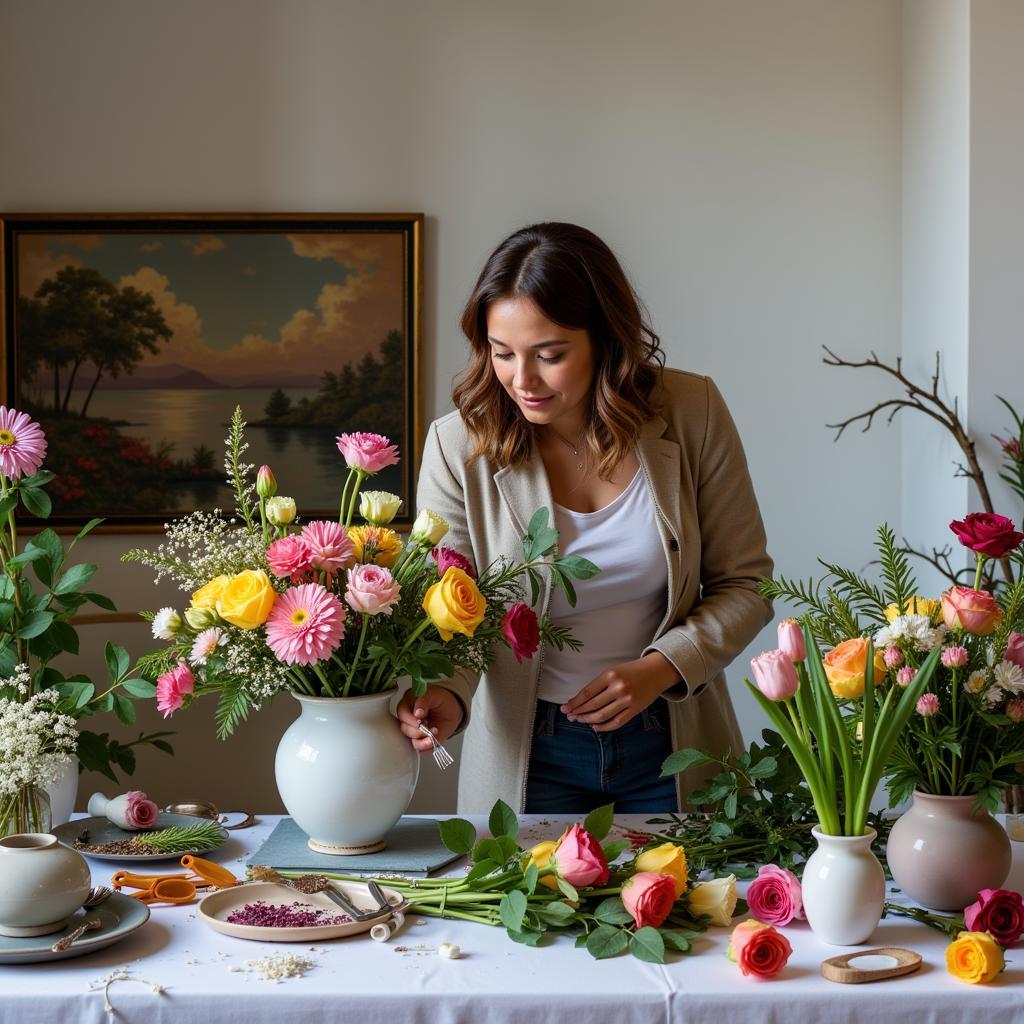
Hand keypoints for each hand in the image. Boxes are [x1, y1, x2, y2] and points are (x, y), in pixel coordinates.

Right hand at [397, 685, 462, 752]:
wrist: (452, 709)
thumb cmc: (440, 699)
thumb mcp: (433, 694)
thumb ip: (424, 700)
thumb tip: (417, 713)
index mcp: (407, 704)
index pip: (402, 713)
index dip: (410, 719)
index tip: (420, 720)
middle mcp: (408, 718)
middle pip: (405, 728)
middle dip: (417, 731)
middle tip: (428, 728)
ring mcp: (414, 730)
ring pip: (411, 740)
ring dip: (422, 741)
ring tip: (434, 734)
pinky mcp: (421, 740)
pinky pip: (419, 748)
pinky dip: (426, 747)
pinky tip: (433, 741)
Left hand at [561, 653, 679, 731]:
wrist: (655, 672)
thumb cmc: (631, 671)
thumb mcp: (613, 672)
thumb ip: (598, 685)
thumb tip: (579, 701)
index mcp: (610, 675)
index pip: (587, 693)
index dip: (574, 702)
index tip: (565, 708)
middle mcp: (618, 687)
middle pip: (592, 705)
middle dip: (578, 712)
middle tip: (570, 716)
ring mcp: (627, 700)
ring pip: (602, 715)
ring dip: (588, 720)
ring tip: (580, 720)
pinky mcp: (635, 710)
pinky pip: (616, 722)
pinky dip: (604, 727)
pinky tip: (595, 726)